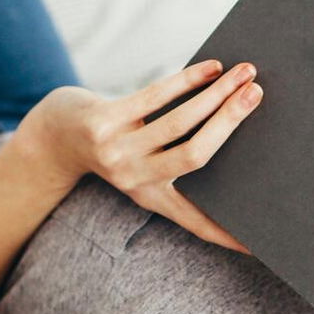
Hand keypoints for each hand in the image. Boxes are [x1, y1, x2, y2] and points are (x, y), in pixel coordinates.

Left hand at [12, 59, 262, 252]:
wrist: (54, 136)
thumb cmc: (115, 146)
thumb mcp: (144, 167)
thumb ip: (179, 160)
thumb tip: (231, 128)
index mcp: (153, 198)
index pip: (197, 222)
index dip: (229, 235)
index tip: (259, 246)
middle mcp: (136, 180)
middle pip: (195, 156)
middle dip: (230, 123)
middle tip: (258, 95)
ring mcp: (117, 151)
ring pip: (179, 122)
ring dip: (216, 94)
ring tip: (245, 74)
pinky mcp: (103, 121)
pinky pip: (154, 97)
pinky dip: (187, 80)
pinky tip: (211, 67)